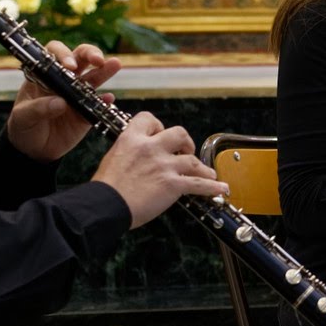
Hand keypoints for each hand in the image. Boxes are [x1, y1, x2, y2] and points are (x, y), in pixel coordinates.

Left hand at [5, 41, 119, 162]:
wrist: (34, 150)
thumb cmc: (23, 127)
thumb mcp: (23, 117)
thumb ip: (38, 108)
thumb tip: (60, 102)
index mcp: (43, 76)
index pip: (54, 54)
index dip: (63, 54)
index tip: (69, 66)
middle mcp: (63, 80)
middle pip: (79, 58)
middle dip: (90, 54)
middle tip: (98, 60)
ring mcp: (77, 94)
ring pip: (94, 77)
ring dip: (105, 70)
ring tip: (115, 64)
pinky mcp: (88, 111)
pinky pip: (100, 103)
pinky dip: (106, 100)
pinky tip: (109, 100)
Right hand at [91, 112, 227, 228]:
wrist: (104, 206)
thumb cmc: (104, 189)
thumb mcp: (113, 159)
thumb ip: (129, 154)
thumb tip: (137, 158)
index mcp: (131, 139)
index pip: (149, 119)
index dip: (158, 126)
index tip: (160, 134)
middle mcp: (150, 148)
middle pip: (179, 133)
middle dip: (186, 143)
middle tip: (186, 152)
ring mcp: (163, 165)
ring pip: (192, 160)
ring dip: (203, 168)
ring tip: (208, 173)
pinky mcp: (172, 183)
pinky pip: (199, 184)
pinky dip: (213, 187)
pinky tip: (221, 188)